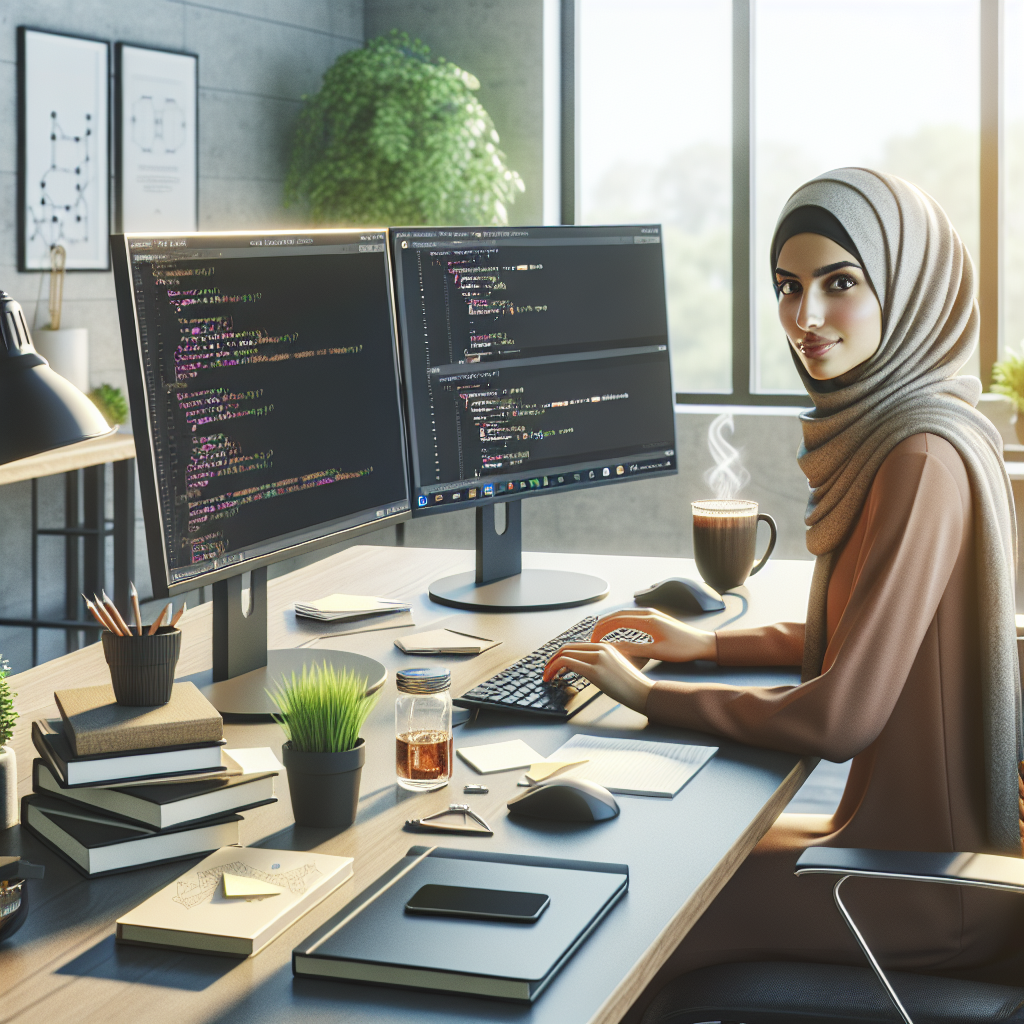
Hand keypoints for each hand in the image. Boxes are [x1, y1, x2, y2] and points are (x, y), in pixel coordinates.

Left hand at [542, 642, 653, 714]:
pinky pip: (568, 663)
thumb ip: (601, 664)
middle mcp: (601, 648)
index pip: (576, 645)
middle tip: (546, 671)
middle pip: (568, 647)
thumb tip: (584, 668)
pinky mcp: (596, 670)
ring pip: (565, 654)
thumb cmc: (632, 685)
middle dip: (553, 659)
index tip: (555, 666)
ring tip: (547, 676)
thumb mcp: (616, 668)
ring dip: (552, 665)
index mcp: (606, 646)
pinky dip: (556, 669)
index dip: (562, 655)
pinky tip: (554, 677)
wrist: (644, 692)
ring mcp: (598, 658)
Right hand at [589, 609, 716, 664]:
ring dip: (611, 622)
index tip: (593, 640)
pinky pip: (632, 616)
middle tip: (592, 636)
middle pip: (618, 614)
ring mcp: (652, 614)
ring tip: (601, 633)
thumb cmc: (683, 649)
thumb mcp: (657, 652)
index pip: (616, 620)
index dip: (602, 629)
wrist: (703, 643)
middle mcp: (648, 613)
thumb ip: (635, 649)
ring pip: (625, 614)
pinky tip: (618, 630)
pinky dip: (621, 621)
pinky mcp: (656, 618)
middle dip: (602, 624)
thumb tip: (614, 648)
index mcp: (647, 620)